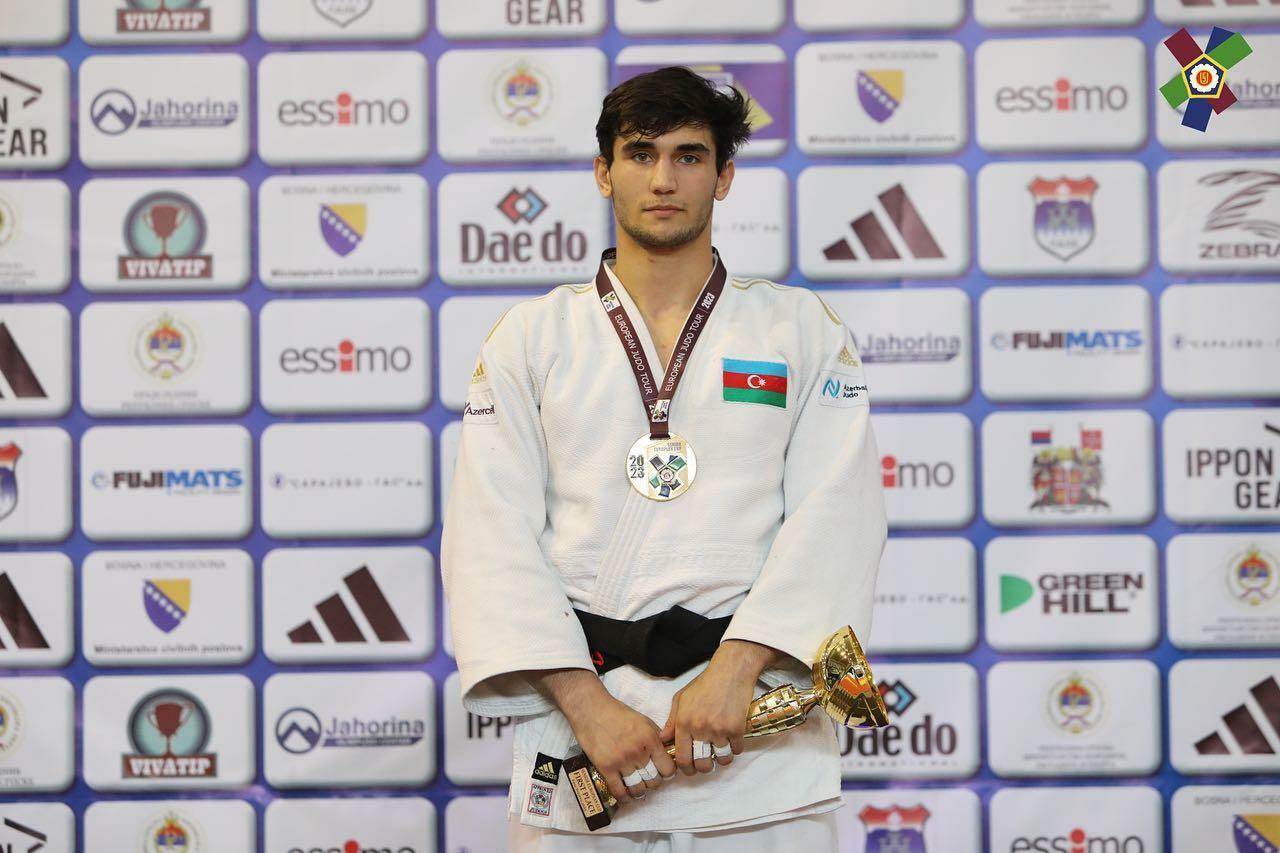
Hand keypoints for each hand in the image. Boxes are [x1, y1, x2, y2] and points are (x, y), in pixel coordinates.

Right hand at [535, 669, 675, 801]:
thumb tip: (667, 753)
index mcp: (650, 739)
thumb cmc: (618, 713)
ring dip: (640, 791)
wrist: (591, 709)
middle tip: (648, 779)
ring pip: (638, 788)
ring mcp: (622, 761)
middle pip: (654, 781)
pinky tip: (626, 797)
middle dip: (653, 782)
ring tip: (638, 788)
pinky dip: (624, 798)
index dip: (668, 773)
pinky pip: (619, 791)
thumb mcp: (644, 721)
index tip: (664, 773)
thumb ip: (656, 737)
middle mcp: (638, 752)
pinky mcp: (606, 768)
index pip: (668, 768)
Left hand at [659, 640, 780, 775]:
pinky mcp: (737, 728)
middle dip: (704, 768)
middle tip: (706, 762)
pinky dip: (735, 748)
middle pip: (702, 764)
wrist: (731, 670)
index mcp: (684, 722)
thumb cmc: (705, 683)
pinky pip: (737, 750)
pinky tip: (732, 739)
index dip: (686, 768)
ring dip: (722, 758)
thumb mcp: (682, 698)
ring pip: (722, 759)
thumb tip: (664, 740)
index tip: (690, 768)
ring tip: (720, 750)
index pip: (682, 758)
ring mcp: (720, 730)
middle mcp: (700, 729)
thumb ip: (672, 721)